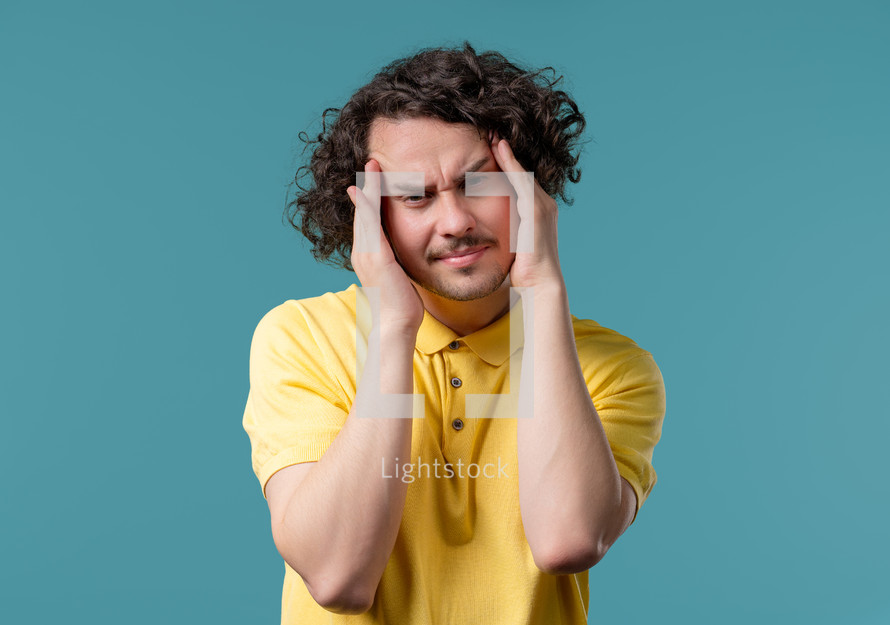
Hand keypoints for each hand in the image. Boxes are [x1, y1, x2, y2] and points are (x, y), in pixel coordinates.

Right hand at [348, 159, 424, 333]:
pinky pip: (371, 223)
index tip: (373, 179)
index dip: (368, 199)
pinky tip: (372, 187)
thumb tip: (403, 258)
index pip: (368, 221)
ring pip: (365, 213)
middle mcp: (362, 252)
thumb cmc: (403, 305)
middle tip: (370, 162)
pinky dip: (370, 203)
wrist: (397, 324)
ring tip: (372, 166)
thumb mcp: (400, 278)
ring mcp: (366, 254)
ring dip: (368, 187)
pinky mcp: (375, 256)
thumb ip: (398, 263)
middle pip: (362, 212)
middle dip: (365, 186)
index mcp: (368, 256)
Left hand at [489, 136, 564, 289]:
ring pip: (522, 171)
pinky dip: (510, 163)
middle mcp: (544, 204)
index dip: (506, 163)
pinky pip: (521, 180)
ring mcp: (542, 206)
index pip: (520, 181)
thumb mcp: (510, 247)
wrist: (539, 286)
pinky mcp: (536, 211)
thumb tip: (483, 237)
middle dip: (506, 151)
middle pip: (522, 171)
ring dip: (507, 151)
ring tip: (492, 132)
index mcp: (538, 212)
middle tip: (490, 130)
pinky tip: (498, 148)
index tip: (490, 146)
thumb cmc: (523, 273)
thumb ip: (502, 234)